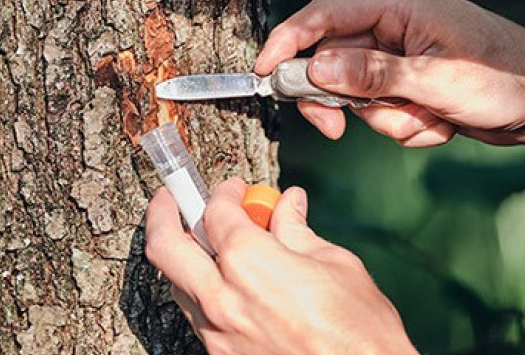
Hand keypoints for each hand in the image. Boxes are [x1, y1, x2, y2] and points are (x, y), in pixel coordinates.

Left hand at [145, 178, 416, 354]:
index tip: (234, 189)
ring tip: (199, 243)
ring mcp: (218, 334)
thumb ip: (299, 231)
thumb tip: (289, 204)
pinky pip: (198, 317)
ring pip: (177, 284)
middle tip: (170, 198)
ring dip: (182, 257)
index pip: (216, 213)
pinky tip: (223, 285)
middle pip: (165, 245)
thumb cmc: (361, 332)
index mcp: (251, 263)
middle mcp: (223, 298)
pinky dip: (202, 292)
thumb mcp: (336, 266)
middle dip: (162, 213)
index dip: (224, 193)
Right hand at [258, 0, 524, 148]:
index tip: (262, 74)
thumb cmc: (506, 79)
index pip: (324, 15)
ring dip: (386, 118)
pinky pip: (384, 108)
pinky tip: (443, 124)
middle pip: (332, 58)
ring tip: (430, 120)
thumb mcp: (435, 81)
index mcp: (399, 4)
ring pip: (358, 92)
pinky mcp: (413, 81)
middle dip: (339, 99)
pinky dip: (406, 125)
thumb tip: (316, 71)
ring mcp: (404, 54)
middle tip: (337, 129)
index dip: (287, 42)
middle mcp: (395, 23)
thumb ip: (372, 76)